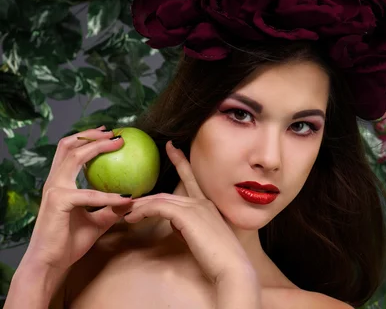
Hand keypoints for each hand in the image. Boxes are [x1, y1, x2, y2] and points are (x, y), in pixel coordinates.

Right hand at [23, 126, 133, 273]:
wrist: (50, 263)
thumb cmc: (69, 243)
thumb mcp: (97, 221)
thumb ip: (111, 208)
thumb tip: (132, 199)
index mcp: (60, 183)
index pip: (70, 152)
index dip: (88, 139)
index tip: (110, 135)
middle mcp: (55, 182)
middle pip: (69, 146)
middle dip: (93, 135)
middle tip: (116, 134)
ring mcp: (55, 189)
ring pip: (74, 156)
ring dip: (98, 147)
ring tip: (117, 143)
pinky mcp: (59, 201)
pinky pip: (90, 194)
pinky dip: (109, 195)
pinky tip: (127, 197)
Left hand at [123, 140, 253, 283]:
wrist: (232, 267)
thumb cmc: (219, 258)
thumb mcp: (202, 237)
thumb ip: (189, 226)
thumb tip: (175, 224)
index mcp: (207, 204)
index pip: (190, 177)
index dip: (180, 161)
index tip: (170, 146)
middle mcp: (202, 201)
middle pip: (166, 193)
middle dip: (144, 197)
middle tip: (125, 198)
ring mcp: (196, 206)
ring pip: (160, 199)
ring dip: (139, 206)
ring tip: (123, 212)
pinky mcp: (188, 215)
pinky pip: (159, 208)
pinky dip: (143, 211)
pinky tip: (132, 218)